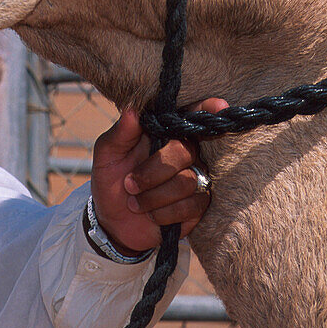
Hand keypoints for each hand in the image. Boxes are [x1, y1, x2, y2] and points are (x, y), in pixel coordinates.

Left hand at [89, 97, 227, 254]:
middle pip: (185, 151)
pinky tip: (152, 214)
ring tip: (136, 202)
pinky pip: (191, 205)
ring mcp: (195, 177)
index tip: (218, 105)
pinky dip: (164, 213)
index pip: (191, 114)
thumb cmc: (111, 180)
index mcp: (164, 132)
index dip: (207, 109)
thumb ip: (120, 133)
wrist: (113, 222)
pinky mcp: (199, 204)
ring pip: (187, 181)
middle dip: (152, 172)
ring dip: (153, 197)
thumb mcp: (107, 155)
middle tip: (129, 184)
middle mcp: (184, 151)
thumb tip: (131, 110)